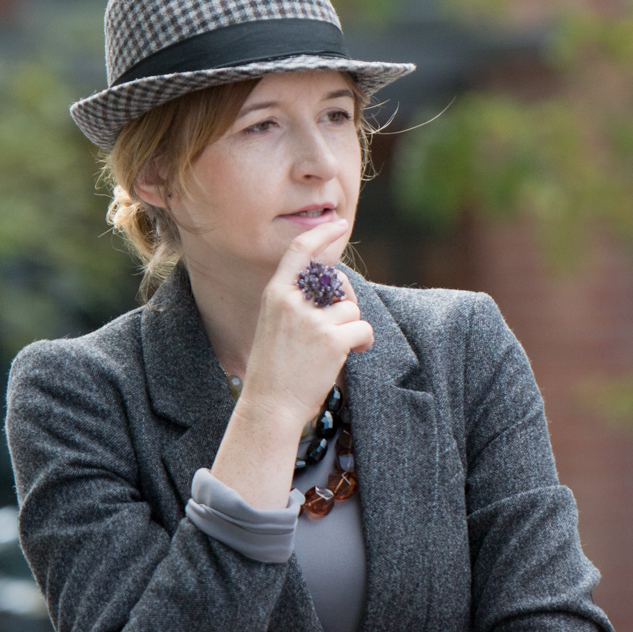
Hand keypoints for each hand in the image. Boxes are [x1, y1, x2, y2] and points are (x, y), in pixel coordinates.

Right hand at [211, 219, 374, 508]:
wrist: (269, 407)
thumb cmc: (275, 370)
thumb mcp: (276, 327)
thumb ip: (299, 304)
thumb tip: (338, 288)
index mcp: (274, 295)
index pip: (299, 251)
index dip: (321, 234)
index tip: (338, 224)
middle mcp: (292, 302)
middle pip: (337, 283)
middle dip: (346, 300)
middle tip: (338, 325)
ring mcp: (312, 320)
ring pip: (352, 309)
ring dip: (351, 328)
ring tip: (332, 351)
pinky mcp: (332, 340)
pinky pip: (363, 329)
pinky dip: (363, 342)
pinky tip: (348, 356)